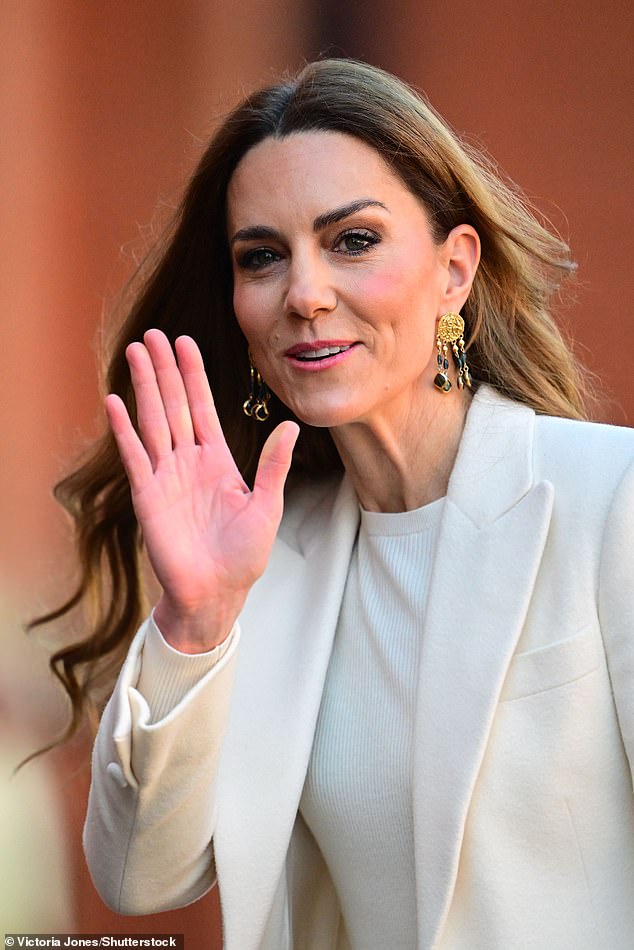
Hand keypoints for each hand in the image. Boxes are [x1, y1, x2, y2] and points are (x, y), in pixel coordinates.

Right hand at [105, 329, 298, 650]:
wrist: (217, 593)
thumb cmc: (244, 555)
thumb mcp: (266, 506)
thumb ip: (273, 465)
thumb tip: (291, 426)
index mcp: (217, 461)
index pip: (203, 407)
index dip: (194, 375)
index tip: (185, 342)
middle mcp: (188, 462)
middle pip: (174, 405)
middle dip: (164, 369)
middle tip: (153, 333)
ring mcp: (166, 477)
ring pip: (153, 421)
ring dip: (144, 387)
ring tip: (135, 352)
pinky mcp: (148, 496)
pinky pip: (135, 456)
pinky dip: (125, 429)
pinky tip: (116, 401)